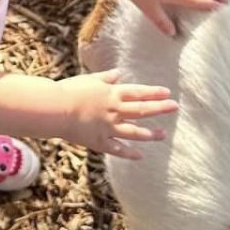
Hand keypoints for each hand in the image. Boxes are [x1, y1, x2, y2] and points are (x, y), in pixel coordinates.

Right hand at [58, 70, 177, 158]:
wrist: (55, 109)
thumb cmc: (70, 91)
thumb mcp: (89, 79)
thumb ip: (106, 78)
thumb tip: (119, 73)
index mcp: (111, 94)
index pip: (137, 92)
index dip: (153, 92)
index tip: (167, 93)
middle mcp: (114, 111)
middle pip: (141, 110)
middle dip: (159, 109)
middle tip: (174, 108)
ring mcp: (108, 128)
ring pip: (134, 132)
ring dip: (150, 134)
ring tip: (163, 135)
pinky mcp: (99, 141)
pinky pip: (117, 149)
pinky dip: (129, 153)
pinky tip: (139, 156)